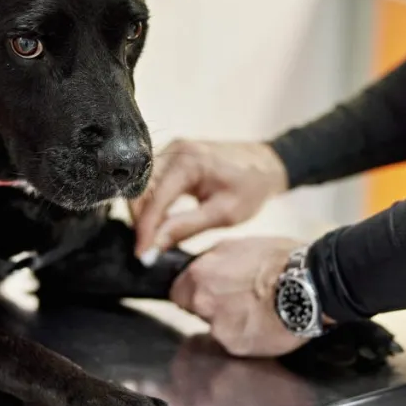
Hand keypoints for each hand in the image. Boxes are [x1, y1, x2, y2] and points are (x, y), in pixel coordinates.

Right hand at [130, 140, 288, 259]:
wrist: (265, 164)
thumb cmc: (251, 187)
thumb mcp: (223, 214)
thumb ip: (185, 228)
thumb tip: (154, 246)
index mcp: (189, 162)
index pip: (154, 198)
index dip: (145, 229)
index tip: (141, 254)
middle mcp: (175, 151)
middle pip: (141, 189)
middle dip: (141, 221)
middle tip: (147, 249)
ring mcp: (172, 151)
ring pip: (143, 186)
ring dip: (145, 213)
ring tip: (153, 238)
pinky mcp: (173, 156)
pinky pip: (152, 181)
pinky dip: (153, 203)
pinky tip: (161, 222)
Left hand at [170, 237, 304, 356]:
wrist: (309, 285)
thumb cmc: (280, 260)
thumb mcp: (238, 246)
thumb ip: (212, 261)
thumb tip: (200, 267)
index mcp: (200, 274)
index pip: (178, 292)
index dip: (193, 291)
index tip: (208, 290)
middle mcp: (204, 302)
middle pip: (196, 310)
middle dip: (212, 306)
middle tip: (238, 299)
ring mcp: (219, 327)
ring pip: (216, 327)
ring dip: (230, 322)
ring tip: (256, 310)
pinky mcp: (237, 346)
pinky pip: (235, 341)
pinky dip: (246, 335)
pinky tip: (264, 323)